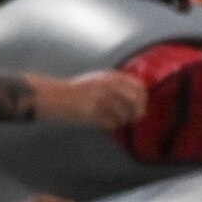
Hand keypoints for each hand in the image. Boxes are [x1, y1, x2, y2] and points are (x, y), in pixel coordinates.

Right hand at [33, 71, 147, 129]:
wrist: (58, 96)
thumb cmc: (79, 89)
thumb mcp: (99, 79)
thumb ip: (118, 84)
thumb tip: (139, 96)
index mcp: (111, 77)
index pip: (139, 87)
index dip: (142, 98)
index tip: (139, 104)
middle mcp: (109, 86)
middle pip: (136, 102)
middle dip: (138, 111)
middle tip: (134, 117)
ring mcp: (102, 99)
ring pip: (125, 115)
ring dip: (123, 120)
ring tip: (114, 118)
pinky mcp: (94, 113)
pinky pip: (112, 123)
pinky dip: (111, 125)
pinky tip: (104, 122)